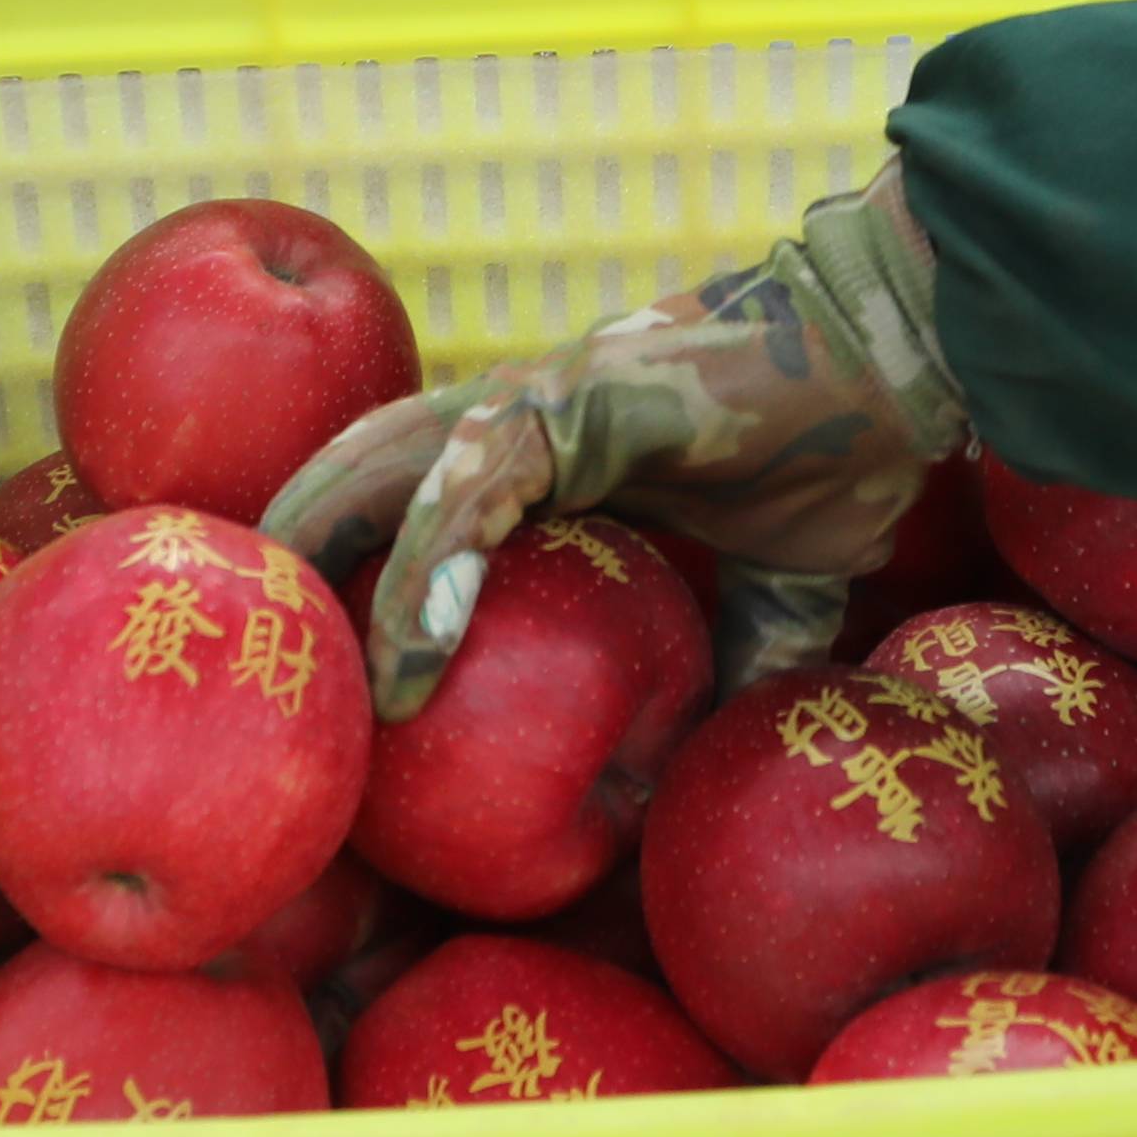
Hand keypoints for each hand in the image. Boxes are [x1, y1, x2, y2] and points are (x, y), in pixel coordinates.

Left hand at [262, 171, 964, 713]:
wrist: (899, 357)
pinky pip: (473, 494)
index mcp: (543, 449)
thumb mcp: (775, 596)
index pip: (400, 491)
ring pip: (383, 473)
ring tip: (286, 668)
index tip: (303, 654)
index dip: (340, 555)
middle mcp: (514, 414)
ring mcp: (535, 401)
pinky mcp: (574, 406)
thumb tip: (705, 778)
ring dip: (324, 566)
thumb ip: (732, 670)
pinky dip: (430, 574)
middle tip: (237, 652)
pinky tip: (406, 659)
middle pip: (351, 472)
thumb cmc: (836, 452)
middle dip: (284, 552)